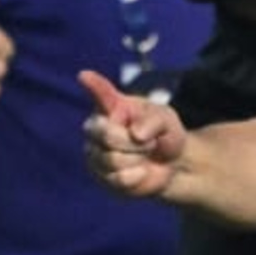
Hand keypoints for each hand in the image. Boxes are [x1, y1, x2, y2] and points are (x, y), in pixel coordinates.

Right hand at [78, 68, 187, 199]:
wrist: (171, 163)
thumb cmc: (164, 133)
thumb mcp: (166, 121)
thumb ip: (153, 121)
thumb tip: (135, 134)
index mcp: (112, 106)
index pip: (101, 94)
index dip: (93, 85)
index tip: (85, 75)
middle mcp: (97, 127)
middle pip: (108, 135)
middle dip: (136, 142)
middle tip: (148, 141)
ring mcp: (95, 152)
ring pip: (113, 160)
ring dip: (138, 159)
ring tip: (143, 155)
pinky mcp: (101, 176)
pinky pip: (119, 178)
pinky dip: (137, 176)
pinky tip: (141, 171)